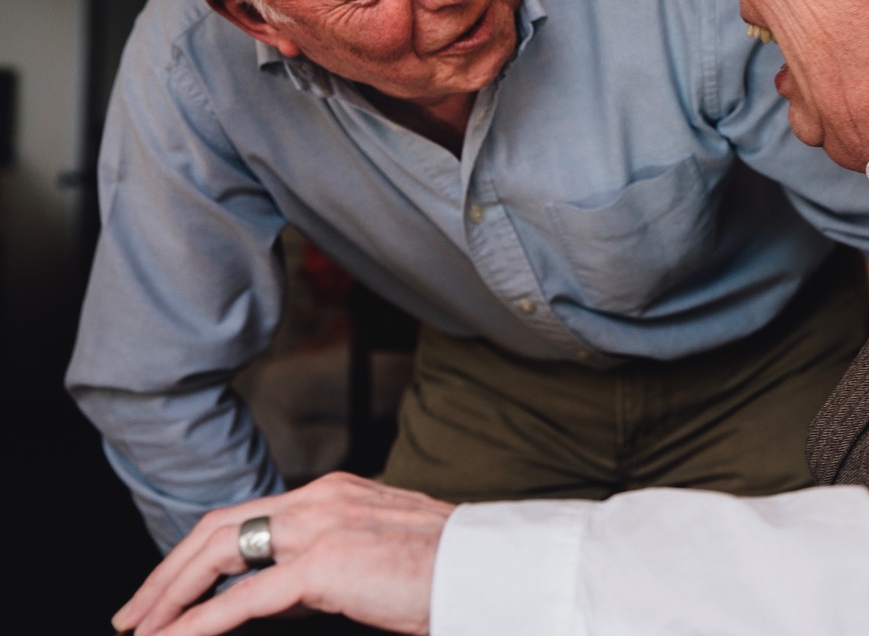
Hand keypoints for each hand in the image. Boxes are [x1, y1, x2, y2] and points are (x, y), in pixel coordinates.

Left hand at [113, 472, 454, 635]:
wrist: (488, 570)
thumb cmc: (448, 570)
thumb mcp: (379, 554)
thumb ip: (329, 562)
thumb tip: (285, 590)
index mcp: (335, 492)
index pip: (246, 516)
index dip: (198, 553)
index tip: (171, 589)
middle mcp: (321, 498)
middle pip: (217, 527)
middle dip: (166, 573)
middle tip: (135, 613)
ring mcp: (320, 527)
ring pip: (218, 553)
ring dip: (169, 595)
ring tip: (141, 629)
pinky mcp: (322, 565)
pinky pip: (240, 598)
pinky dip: (198, 623)